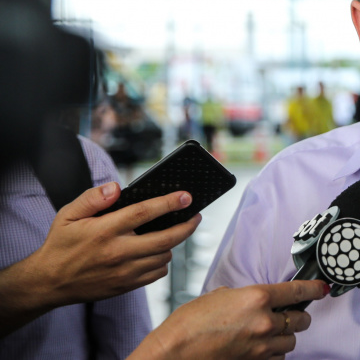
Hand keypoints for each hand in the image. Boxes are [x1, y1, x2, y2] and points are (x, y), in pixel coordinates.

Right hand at [0, 181, 199, 334]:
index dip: (169, 203)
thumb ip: (92, 198)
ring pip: (164, 256)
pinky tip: (156, 252)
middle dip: (187, 225)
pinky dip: (162, 262)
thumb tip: (116, 187)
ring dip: (172, 244)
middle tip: (196, 216)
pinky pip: (156, 274)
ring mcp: (123, 272)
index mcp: (105, 230)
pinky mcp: (126, 286)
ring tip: (172, 232)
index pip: (144, 213)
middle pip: (166, 238)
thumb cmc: (60, 245)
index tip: (187, 196)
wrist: (48, 282)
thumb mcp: (67, 215)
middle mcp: (118, 252)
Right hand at [130, 280, 330, 359]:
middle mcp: (264, 322)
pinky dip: (274, 355)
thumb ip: (244, 296)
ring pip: (291, 341)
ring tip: (270, 333)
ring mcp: (261, 347)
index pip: (297, 291)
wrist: (173, 354)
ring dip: (285, 336)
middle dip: (297, 315)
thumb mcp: (219, 296)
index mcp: (256, 297)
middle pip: (301, 319)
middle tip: (288, 313)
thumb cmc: (188, 324)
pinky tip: (262, 349)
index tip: (322, 288)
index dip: (313, 288)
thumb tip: (256, 300)